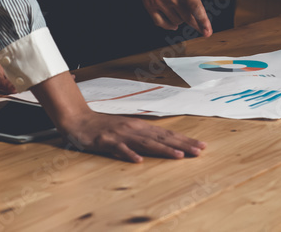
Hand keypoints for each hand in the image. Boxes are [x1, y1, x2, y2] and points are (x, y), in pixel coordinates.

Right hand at [32, 72, 204, 162]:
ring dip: (163, 149)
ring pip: (146, 142)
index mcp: (141, 126)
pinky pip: (119, 148)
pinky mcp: (106, 140)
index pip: (167, 134)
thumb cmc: (105, 126)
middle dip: (182, 145)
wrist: (78, 119)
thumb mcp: (128, 129)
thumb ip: (144, 136)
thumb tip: (165, 142)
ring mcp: (121, 134)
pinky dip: (129, 154)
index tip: (201, 145)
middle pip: (162, 138)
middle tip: (200, 151)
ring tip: (179, 156)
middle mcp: (134, 128)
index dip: (185, 140)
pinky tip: (139, 160)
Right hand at [131, 0, 219, 35]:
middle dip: (197, 25)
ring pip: (176, 20)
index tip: (208, 31)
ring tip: (187, 18)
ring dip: (184, 22)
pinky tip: (173, 24)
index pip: (195, 7)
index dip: (203, 21)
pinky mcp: (150, 4)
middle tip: (202, 28)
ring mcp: (159, 2)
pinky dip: (168, 26)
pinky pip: (159, 22)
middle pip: (187, 18)